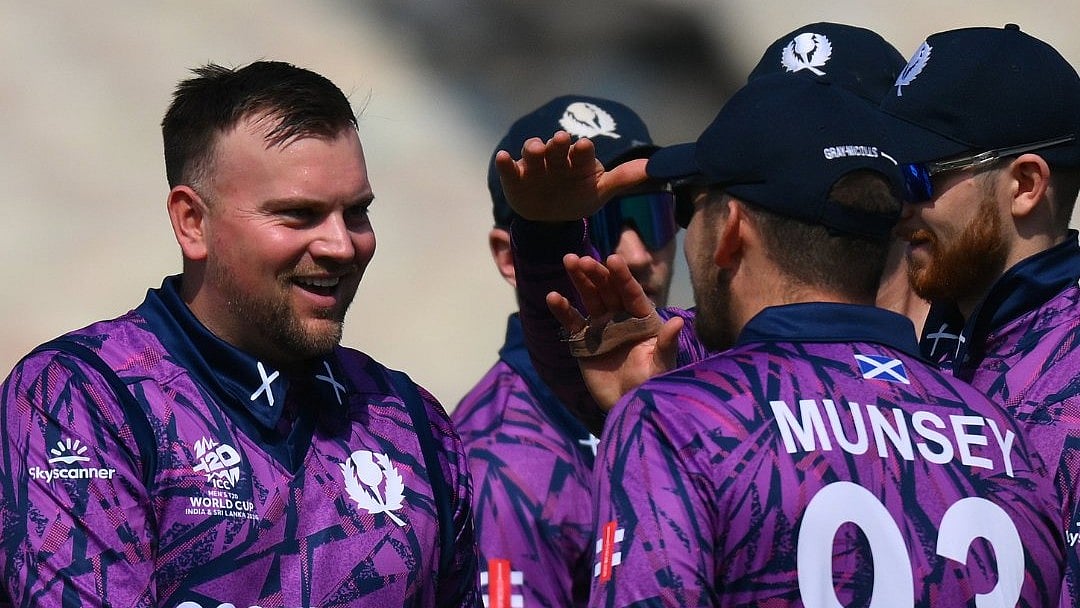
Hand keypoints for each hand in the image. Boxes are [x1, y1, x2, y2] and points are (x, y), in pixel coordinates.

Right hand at [494, 131, 648, 221]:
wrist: (551, 216)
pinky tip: (502, 157)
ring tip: (535, 149)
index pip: (581, 152)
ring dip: (533, 148)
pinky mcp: (515, 177)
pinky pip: (509, 168)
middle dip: (558, 144)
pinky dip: (504, 163)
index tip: (585, 146)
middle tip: (560, 139)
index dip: (582, 150)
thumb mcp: (601, 192)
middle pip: (556, 148)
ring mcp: (534, 166)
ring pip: (532, 153)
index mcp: (577, 160)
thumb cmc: (578, 197)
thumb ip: (623, 179)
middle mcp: (555, 159)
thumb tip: (653, 168)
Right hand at [546, 254, 682, 409]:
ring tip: (568, 261)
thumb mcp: (661, 366)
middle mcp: (621, 317)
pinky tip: (553, 297)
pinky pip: (571, 322)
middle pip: (608, 289)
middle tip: (582, 259)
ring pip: (589, 298)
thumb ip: (666, 344)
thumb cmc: (650, 386)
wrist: (627, 406)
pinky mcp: (583, 340)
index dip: (623, 277)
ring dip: (579, 280)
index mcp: (642, 319)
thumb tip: (678, 322)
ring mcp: (601, 326)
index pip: (631, 293)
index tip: (613, 259)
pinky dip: (562, 309)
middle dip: (596, 273)